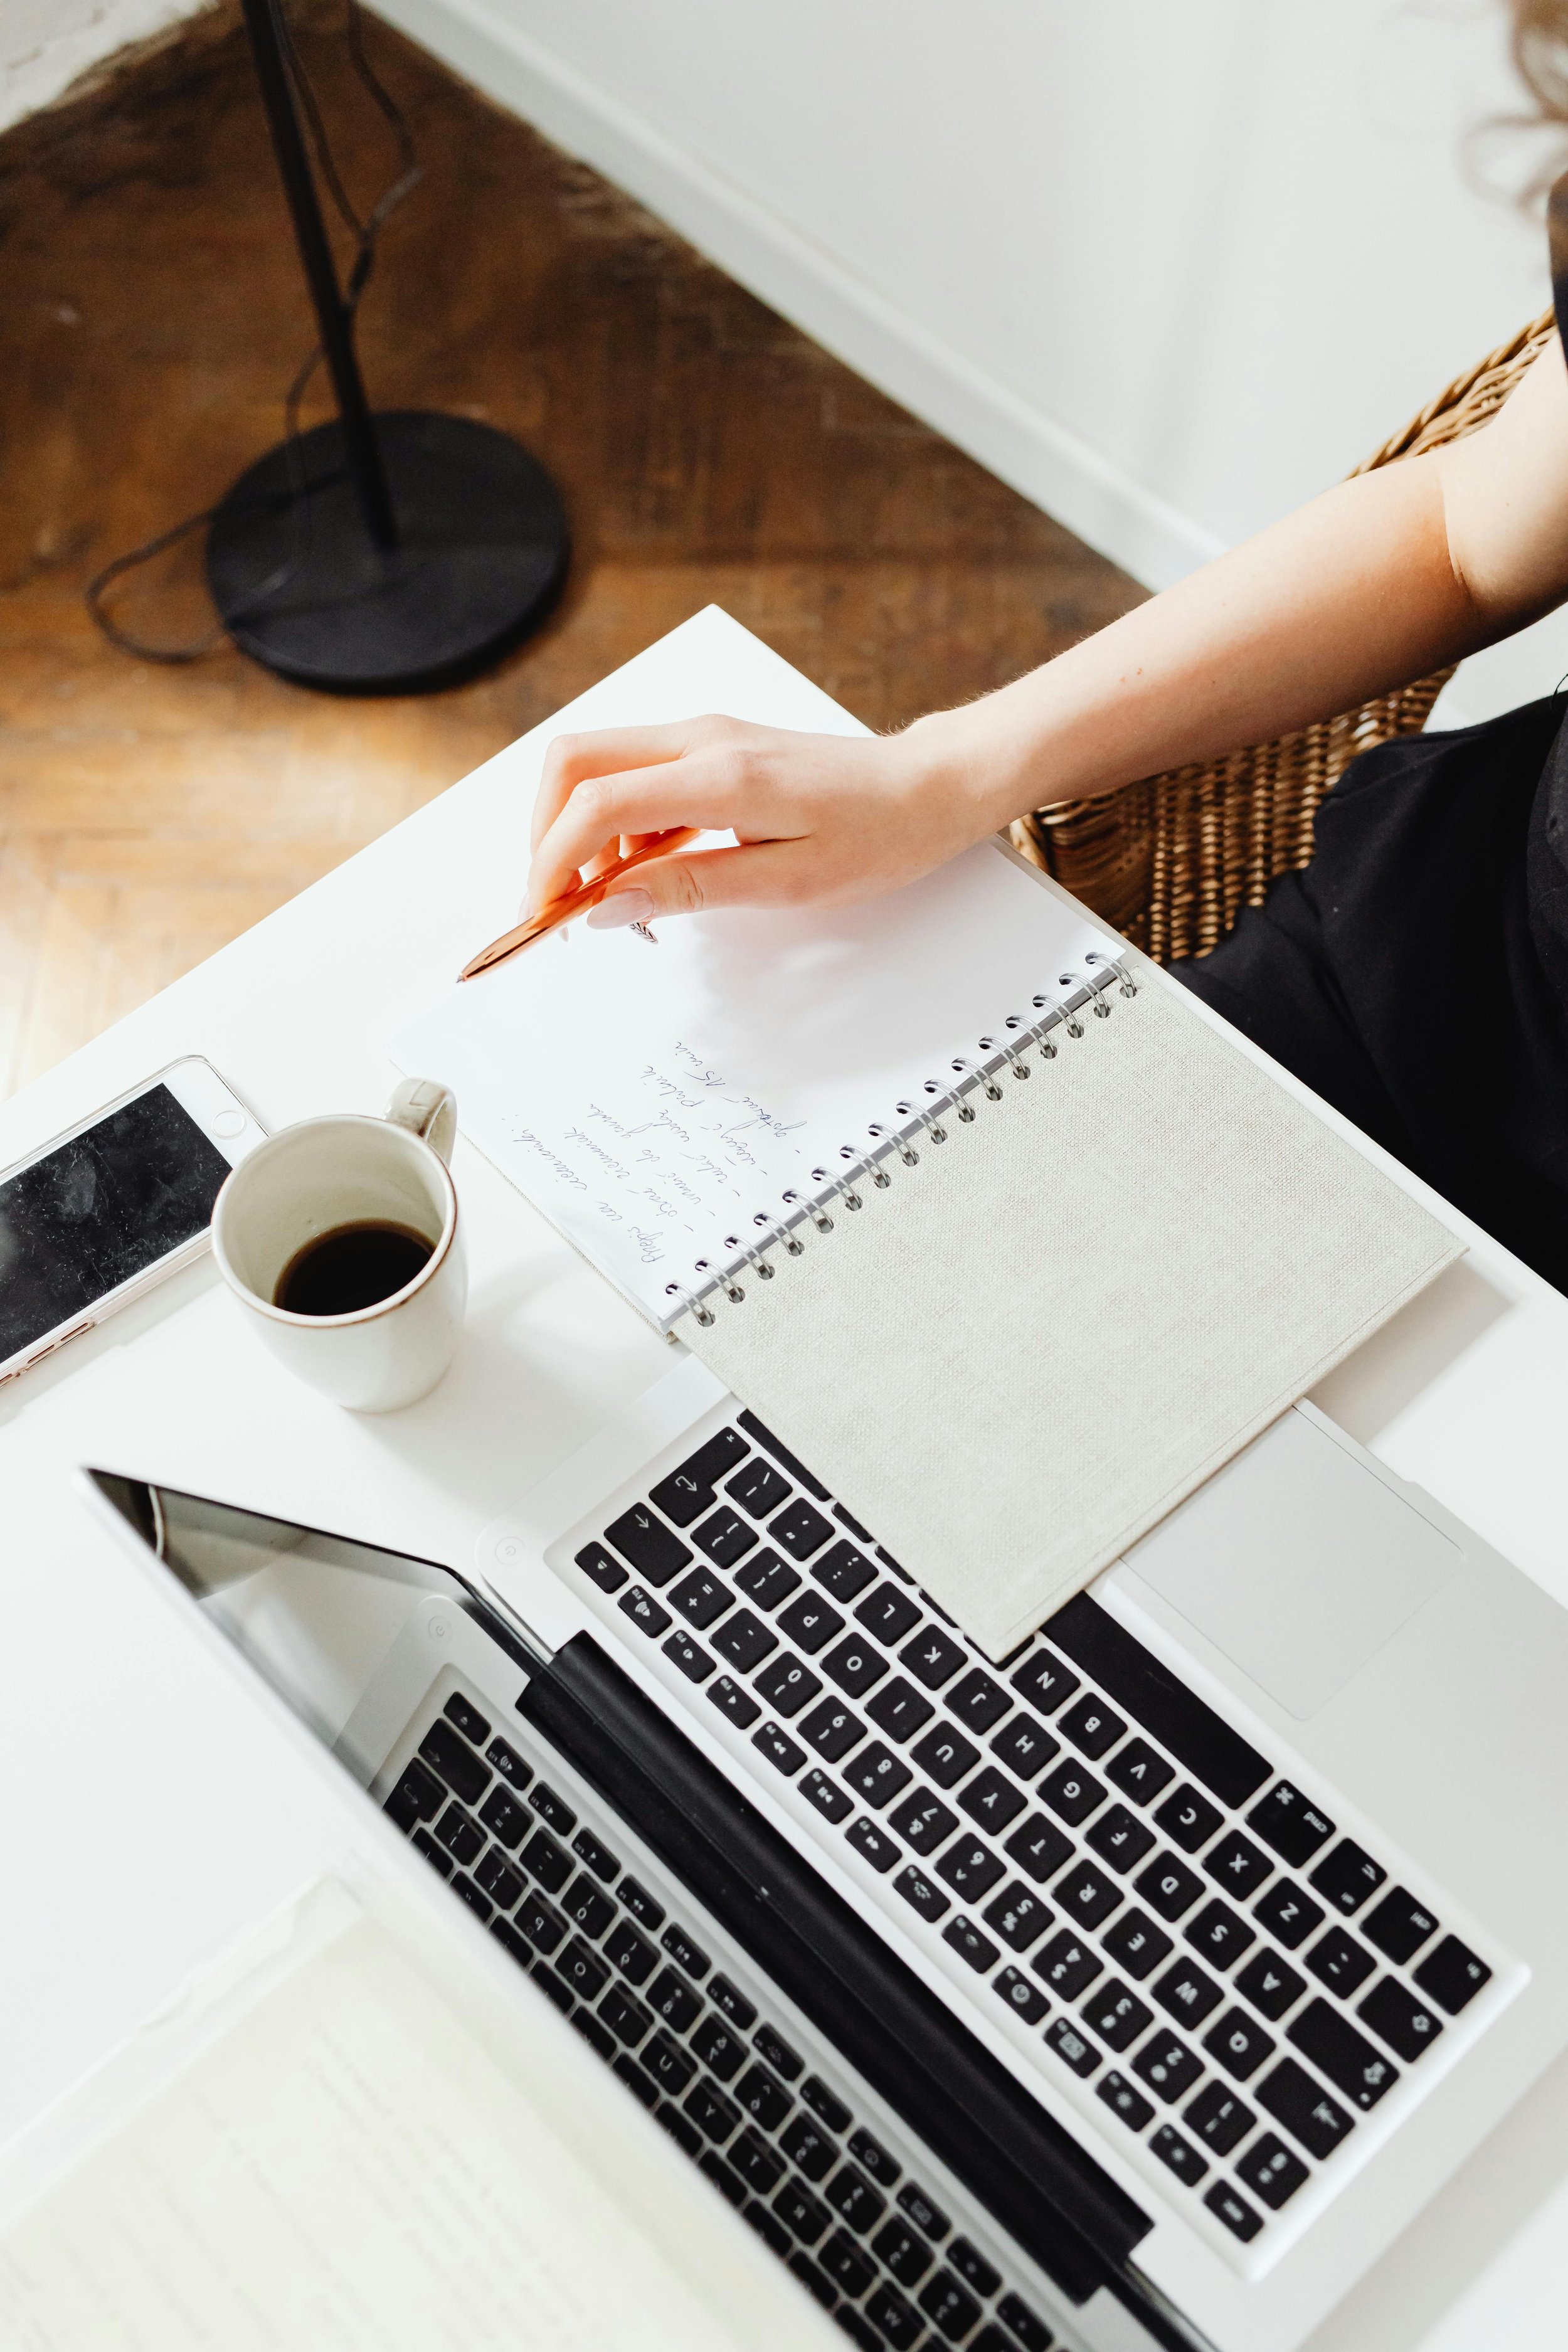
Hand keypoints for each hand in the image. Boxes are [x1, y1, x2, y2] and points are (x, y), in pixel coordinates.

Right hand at [524, 713, 1013, 927]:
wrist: (925, 788)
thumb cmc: (877, 835)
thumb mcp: (787, 884)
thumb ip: (689, 890)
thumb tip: (608, 906)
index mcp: (721, 775)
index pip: (597, 804)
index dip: (554, 860)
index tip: (546, 911)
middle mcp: (702, 738)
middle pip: (572, 761)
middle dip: (546, 833)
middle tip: (560, 899)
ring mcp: (704, 734)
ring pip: (596, 763)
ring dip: (580, 827)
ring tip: (612, 892)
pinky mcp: (711, 743)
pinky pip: (634, 770)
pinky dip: (615, 819)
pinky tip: (646, 867)